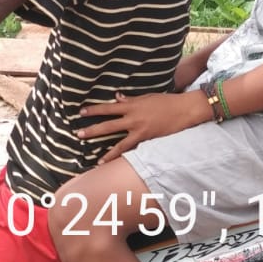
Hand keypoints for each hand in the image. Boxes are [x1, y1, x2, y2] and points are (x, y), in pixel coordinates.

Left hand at [76, 91, 210, 163]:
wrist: (183, 109)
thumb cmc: (165, 101)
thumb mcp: (146, 97)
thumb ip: (130, 99)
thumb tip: (116, 97)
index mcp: (132, 105)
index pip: (108, 107)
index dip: (94, 110)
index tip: (81, 112)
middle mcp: (133, 118)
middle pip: (109, 124)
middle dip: (93, 130)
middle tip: (78, 134)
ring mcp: (140, 130)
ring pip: (120, 142)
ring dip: (107, 151)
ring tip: (96, 159)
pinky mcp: (148, 139)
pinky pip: (134, 149)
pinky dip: (125, 157)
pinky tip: (118, 164)